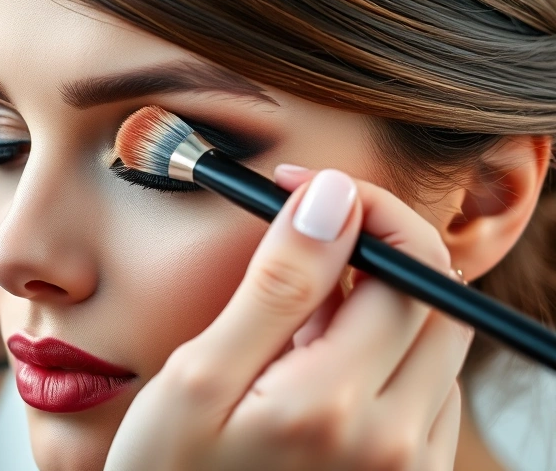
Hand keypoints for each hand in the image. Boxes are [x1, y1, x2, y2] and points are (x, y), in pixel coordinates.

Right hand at [106, 167, 472, 470]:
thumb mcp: (199, 376)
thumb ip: (276, 287)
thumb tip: (332, 199)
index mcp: (336, 403)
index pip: (406, 266)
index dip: (364, 210)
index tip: (306, 190)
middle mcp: (395, 439)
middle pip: (436, 301)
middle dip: (374, 257)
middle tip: (296, 260)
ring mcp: (408, 464)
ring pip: (435, 343)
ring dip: (376, 309)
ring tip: (292, 331)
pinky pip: (424, 390)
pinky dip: (381, 357)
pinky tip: (315, 372)